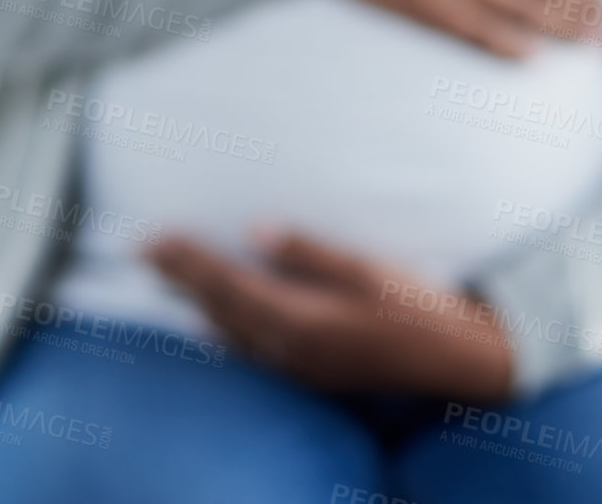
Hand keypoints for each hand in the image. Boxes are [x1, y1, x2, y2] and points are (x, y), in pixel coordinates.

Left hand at [148, 229, 512, 399]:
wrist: (458, 359)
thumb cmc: (419, 306)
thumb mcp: (368, 267)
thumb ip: (309, 251)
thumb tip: (255, 230)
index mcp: (301, 319)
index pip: (227, 284)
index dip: (187, 262)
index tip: (153, 238)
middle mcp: (291, 349)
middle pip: (220, 309)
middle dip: (180, 278)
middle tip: (144, 249)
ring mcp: (302, 366)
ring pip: (232, 334)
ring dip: (198, 304)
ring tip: (169, 280)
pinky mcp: (316, 372)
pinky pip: (252, 352)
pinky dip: (225, 333)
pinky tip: (213, 327)